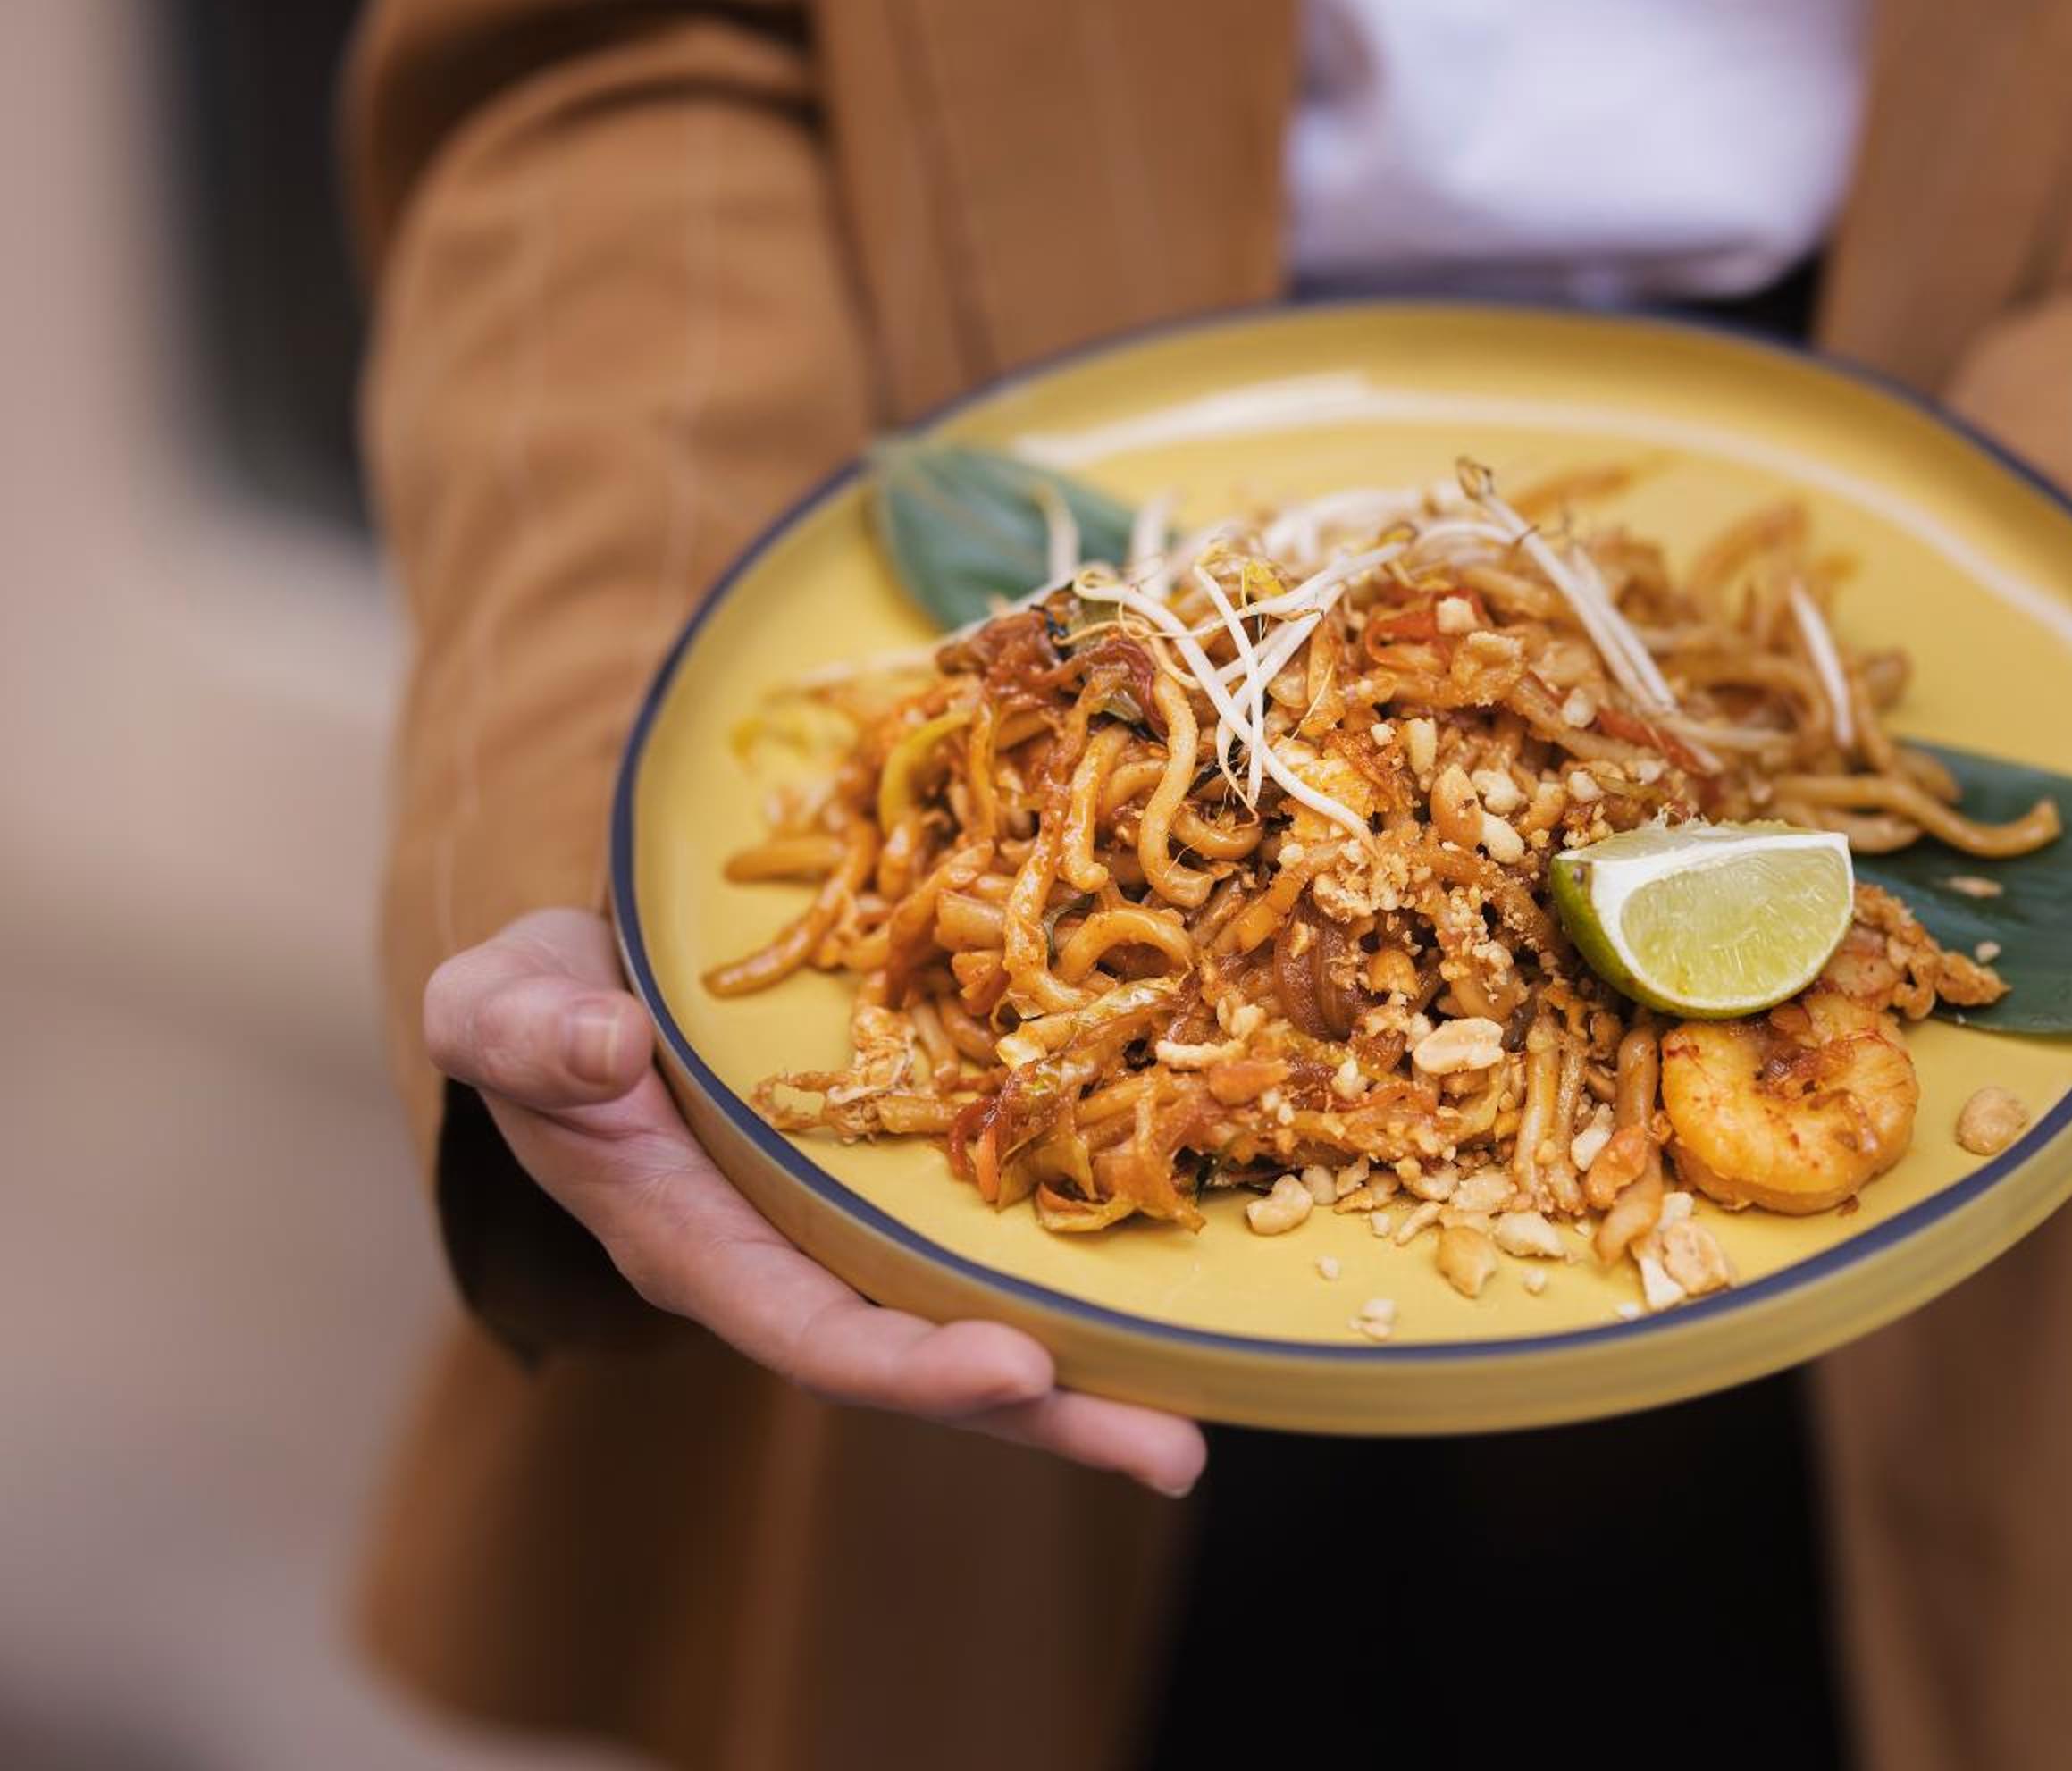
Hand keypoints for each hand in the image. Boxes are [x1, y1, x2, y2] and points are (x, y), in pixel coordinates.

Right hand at [423, 907, 1207, 1495]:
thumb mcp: (498, 998)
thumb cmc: (545, 1002)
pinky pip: (1008, 1230)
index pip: (806, 1327)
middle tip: (1173, 1450)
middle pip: (926, 1356)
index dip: (906, 1363)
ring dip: (1099, 1366)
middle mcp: (792, 1258)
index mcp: (694, 1238)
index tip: (1013, 1368)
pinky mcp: (917, 1179)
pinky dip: (1095, 1258)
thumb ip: (519, 1027)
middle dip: (1047, 1411)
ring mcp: (861, 1226)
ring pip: (986, 1310)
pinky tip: (1193, 1282)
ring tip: (1215, 1404)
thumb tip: (598, 1047)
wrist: (604, 977)